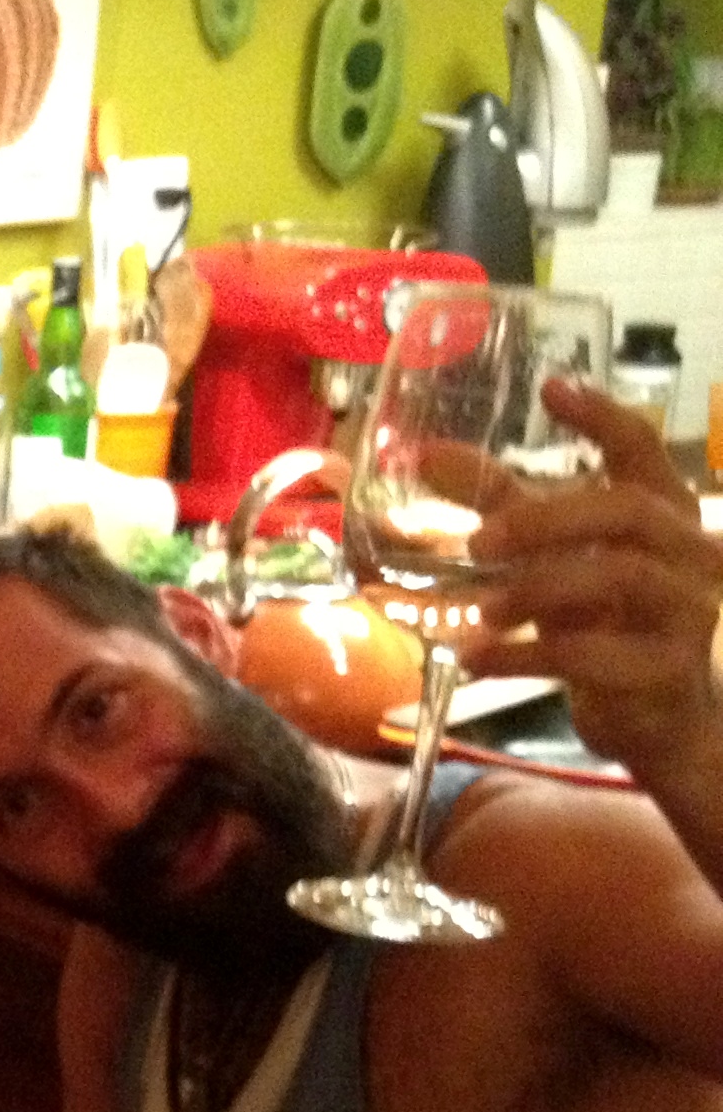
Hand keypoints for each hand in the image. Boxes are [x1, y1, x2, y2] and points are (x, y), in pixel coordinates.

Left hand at [472, 379, 722, 789]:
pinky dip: (524, 655)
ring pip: (621, 577)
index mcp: (663, 516)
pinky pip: (595, 656)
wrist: (655, 723)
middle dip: (550, 518)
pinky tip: (474, 658)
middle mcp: (687, 553)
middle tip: (478, 542)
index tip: (551, 388)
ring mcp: (686, 611)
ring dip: (538, 588)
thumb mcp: (553, 563)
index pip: (643, 450)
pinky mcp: (665, 669)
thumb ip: (500, 509)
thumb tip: (425, 455)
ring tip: (480, 609)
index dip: (603, 417)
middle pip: (631, 510)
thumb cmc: (605, 629)